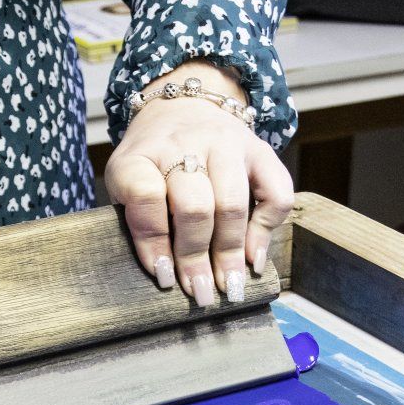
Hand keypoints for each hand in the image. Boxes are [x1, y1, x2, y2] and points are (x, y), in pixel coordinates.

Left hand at [105, 62, 293, 303]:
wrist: (183, 109)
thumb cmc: (152, 160)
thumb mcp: (127, 181)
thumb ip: (139, 219)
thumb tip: (168, 273)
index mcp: (142, 154)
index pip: (145, 196)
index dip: (153, 242)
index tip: (162, 276)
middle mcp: (185, 142)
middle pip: (194, 206)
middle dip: (196, 258)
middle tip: (201, 295)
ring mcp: (226, 143)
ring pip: (232, 203)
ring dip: (230, 252)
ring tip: (229, 287)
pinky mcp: (260, 150)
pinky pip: (275, 192)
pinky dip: (267, 230)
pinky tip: (254, 259)